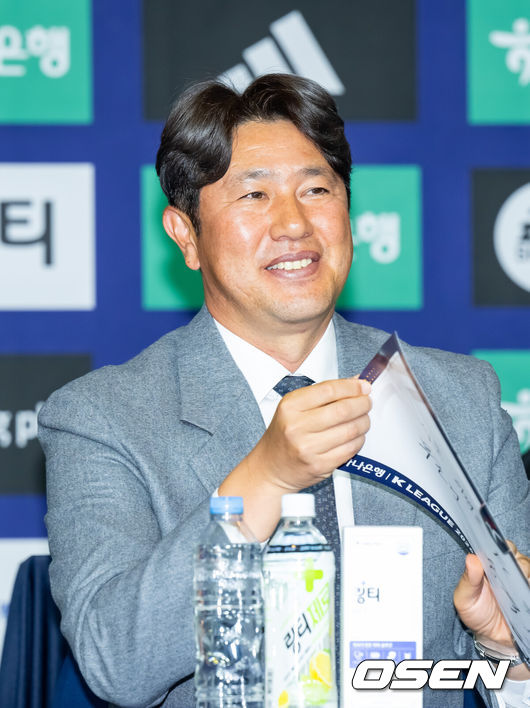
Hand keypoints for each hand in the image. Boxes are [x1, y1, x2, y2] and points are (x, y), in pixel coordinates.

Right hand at [256, 376, 371, 491]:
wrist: (271, 467)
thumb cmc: (285, 434)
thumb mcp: (295, 408)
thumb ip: (324, 394)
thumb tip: (356, 383)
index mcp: (290, 406)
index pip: (329, 390)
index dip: (352, 387)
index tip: (364, 386)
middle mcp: (297, 426)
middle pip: (343, 410)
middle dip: (362, 404)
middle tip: (367, 402)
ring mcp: (308, 448)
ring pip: (350, 430)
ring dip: (364, 422)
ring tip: (363, 419)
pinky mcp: (319, 465)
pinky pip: (350, 449)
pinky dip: (359, 440)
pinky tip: (356, 436)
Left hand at [453, 542, 529, 647]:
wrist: (492, 639)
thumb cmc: (476, 613)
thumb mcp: (465, 598)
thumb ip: (468, 579)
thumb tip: (471, 558)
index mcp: (490, 565)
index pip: (500, 547)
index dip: (502, 547)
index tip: (500, 554)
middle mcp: (509, 570)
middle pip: (519, 557)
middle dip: (517, 563)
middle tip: (512, 573)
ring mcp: (522, 582)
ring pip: (529, 569)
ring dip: (526, 575)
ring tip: (520, 586)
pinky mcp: (529, 594)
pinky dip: (529, 585)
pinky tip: (525, 592)